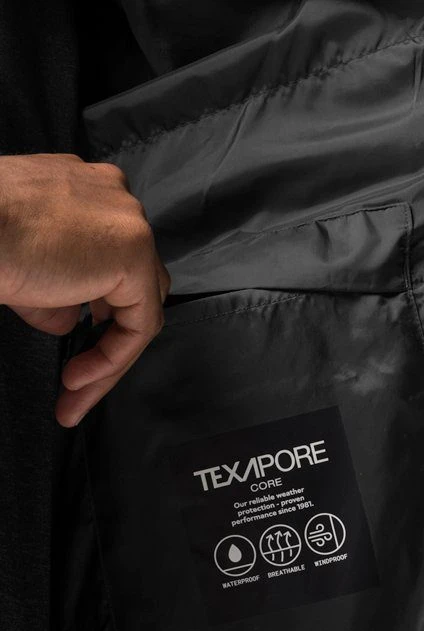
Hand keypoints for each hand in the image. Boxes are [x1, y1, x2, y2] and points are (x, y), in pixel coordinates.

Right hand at [0, 153, 169, 426]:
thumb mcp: (24, 274)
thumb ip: (55, 295)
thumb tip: (69, 322)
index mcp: (87, 189)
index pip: (109, 260)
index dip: (94, 311)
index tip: (67, 350)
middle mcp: (114, 197)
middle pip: (133, 282)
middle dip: (107, 335)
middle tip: (76, 379)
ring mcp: (129, 222)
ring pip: (140, 305)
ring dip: (109, 355)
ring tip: (73, 389)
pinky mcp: (133, 254)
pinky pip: (139, 323)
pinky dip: (111, 358)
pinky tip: (76, 379)